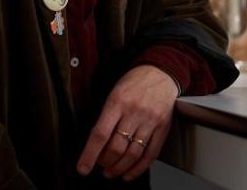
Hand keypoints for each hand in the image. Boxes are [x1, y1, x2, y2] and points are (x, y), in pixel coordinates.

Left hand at [76, 65, 178, 180]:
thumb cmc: (134, 82)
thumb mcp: (114, 93)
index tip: (83, 168)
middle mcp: (135, 112)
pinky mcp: (163, 127)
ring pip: (133, 154)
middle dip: (105, 163)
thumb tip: (95, 144)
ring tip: (111, 172)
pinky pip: (151, 154)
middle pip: (117, 147)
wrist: (161, 71)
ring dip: (119, 168)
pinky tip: (128, 173)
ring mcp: (150, 120)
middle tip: (100, 165)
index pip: (100, 134)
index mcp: (117, 102)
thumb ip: (106, 117)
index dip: (90, 155)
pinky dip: (138, 168)